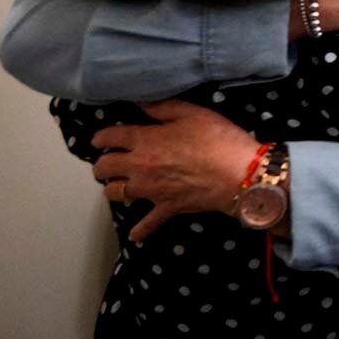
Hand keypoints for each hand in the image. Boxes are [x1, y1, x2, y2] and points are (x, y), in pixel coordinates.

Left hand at [91, 100, 258, 241]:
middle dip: (102, 165)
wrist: (239, 173)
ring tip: (121, 185)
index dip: (100, 137)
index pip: (109, 137)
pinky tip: (135, 235)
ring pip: (115, 194)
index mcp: (144, 140)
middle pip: (103, 168)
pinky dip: (139, 231)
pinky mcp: (166, 208)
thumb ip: (162, 107)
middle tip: (109, 162)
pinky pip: (146, 224)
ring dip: (113, 189)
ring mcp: (150, 191)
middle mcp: (139, 166)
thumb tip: (139, 102)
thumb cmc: (218, 139)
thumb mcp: (192, 113)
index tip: (101, 139)